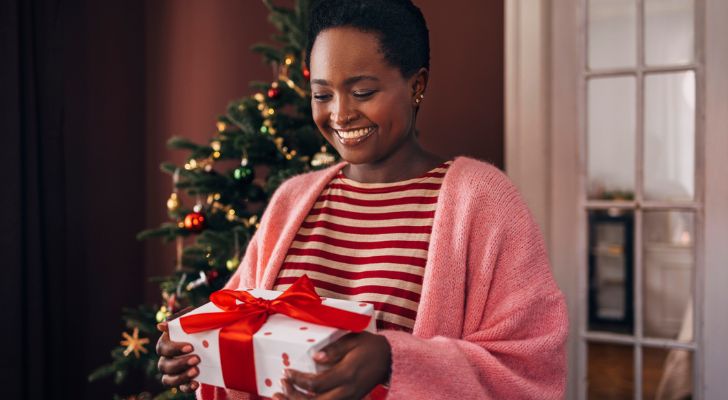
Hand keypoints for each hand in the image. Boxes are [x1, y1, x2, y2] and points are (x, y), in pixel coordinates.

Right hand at [156, 307, 199, 392]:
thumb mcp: (195, 318)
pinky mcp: (183, 382)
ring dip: (181, 376)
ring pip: (167, 379)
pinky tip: (196, 383)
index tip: (190, 347)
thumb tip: (161, 326)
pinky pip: (181, 388)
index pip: (162, 347)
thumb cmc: (200, 327)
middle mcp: (166, 359)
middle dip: (180, 363)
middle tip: (197, 359)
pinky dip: (187, 387)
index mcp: (167, 343)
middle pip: (163, 365)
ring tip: (196, 370)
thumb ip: (181, 318)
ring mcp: (173, 372)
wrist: (214, 342)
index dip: (174, 348)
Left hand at [273, 331, 391, 399]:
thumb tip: (315, 357)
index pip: (316, 384)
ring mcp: (349, 399)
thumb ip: (334, 350)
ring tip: (281, 396)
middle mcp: (346, 391)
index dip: (298, 380)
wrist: (389, 360)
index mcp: (346, 375)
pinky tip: (299, 399)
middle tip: (279, 387)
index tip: (286, 372)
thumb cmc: (370, 347)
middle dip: (293, 398)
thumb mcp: (353, 340)